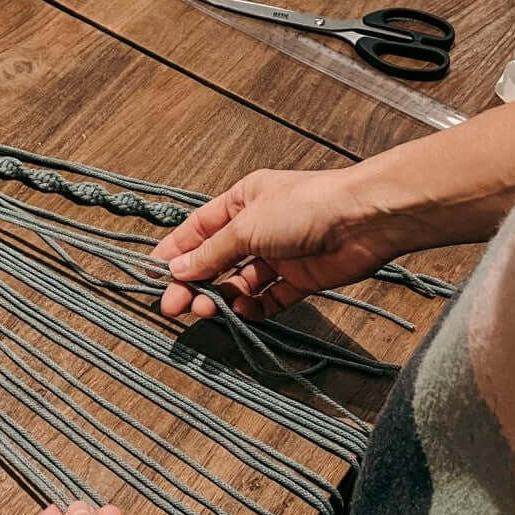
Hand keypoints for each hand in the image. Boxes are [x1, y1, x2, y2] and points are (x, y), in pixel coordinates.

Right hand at [153, 166, 409, 320]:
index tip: (151, 277)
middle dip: (194, 283)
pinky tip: (243, 312)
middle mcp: (257, 228)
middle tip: (174, 307)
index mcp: (241, 202)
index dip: (174, 253)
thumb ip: (211, 253)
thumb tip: (176, 271)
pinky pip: (268, 300)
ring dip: (221, 297)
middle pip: (215, 261)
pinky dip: (254, 309)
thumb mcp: (245, 227)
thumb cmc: (303, 208)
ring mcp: (278, 255)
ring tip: (208, 310)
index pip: (197, 231)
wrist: (362, 222)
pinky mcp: (299, 279)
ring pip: (239, 283)